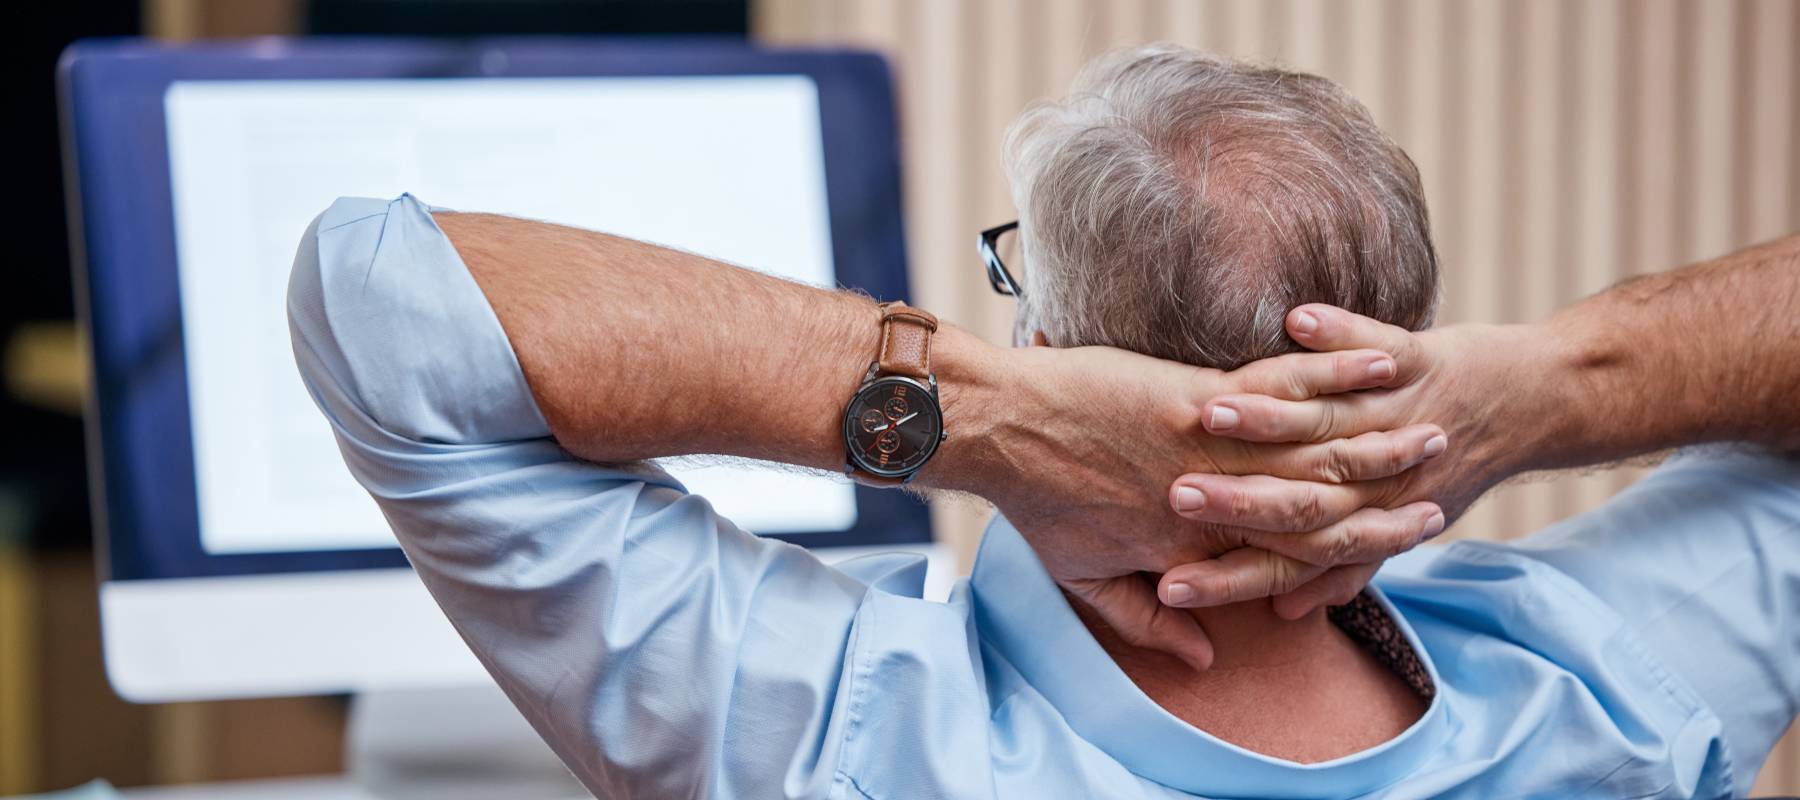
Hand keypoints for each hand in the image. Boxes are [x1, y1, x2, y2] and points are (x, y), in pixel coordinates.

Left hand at [937, 337, 1449, 669]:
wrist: (996, 427)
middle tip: (1442, 484)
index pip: (1293, 556)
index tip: (1405, 537)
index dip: (1354, 551)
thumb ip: (1143, 620)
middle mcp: (1214, 504)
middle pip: (1322, 506)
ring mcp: (1209, 450)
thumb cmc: (1034, 497)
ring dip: (1379, 437)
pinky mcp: (1195, 398)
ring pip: (1313, 452)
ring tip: (1434, 424)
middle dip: (1389, 496)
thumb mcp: (1083, 578)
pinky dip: (1333, 376)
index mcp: (1193, 548)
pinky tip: (1378, 363)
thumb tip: (1202, 652)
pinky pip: (1280, 390)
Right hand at [1162, 304, 1538, 617]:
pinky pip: (1377, 346)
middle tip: (1178, 498)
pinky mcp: (1418, 360)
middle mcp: (1381, 478)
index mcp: (1363, 519)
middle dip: (1235, 500)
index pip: (1286, 559)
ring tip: (1211, 412)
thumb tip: (1282, 610)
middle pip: (1297, 499)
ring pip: (1326, 422)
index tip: (1169, 586)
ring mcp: (1397, 417)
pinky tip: (1298, 321)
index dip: (1228, 576)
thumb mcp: (1391, 528)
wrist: (1526, 408)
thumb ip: (1335, 571)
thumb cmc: (1444, 472)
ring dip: (1268, 418)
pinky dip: (1340, 336)